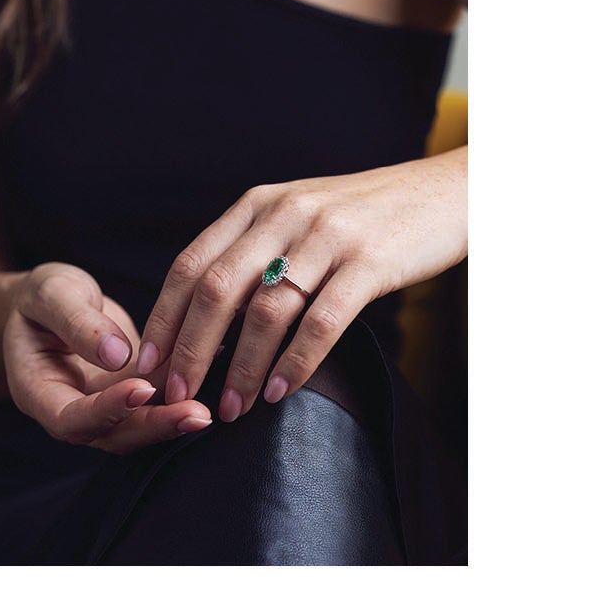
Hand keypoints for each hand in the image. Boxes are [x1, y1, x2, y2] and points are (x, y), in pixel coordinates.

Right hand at [5, 262, 214, 452]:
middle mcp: (73, 411)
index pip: (72, 419)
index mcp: (38, 393)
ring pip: (143, 422)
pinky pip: (161, 396)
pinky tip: (219, 360)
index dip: (107, 409)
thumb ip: (76, 322)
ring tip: (217, 397)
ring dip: (178, 414)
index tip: (141, 388)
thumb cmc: (40, 297)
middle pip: (115, 434)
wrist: (52, 303)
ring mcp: (106, 408)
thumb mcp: (49, 295)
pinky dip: (186, 382)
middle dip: (157, 425)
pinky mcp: (134, 395)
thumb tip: (117, 354)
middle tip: (197, 414)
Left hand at [137, 150, 467, 421]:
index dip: (163, 318)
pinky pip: (321, 321)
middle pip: (215, 290)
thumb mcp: (300, 216)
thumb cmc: (369, 216)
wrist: (452, 191)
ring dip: (241, 366)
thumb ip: (255, 252)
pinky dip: (295, 362)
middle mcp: (284, 214)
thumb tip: (205, 318)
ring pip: (264, 310)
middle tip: (175, 394)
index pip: (189, 265)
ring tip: (230, 408)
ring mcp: (327, 236)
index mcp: (256, 205)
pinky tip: (280, 392)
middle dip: (189, 349)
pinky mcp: (371, 261)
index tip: (146, 365)